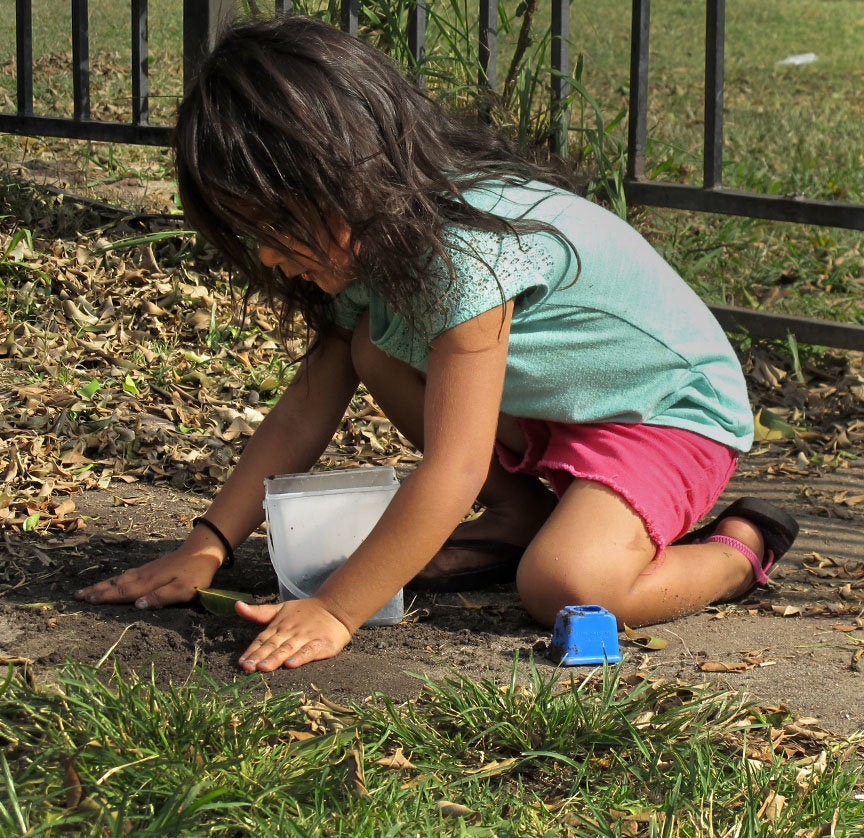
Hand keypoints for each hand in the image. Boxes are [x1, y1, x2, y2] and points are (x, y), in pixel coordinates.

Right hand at [74, 548, 220, 609]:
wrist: (204, 549)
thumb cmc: (196, 574)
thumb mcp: (184, 590)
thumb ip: (161, 598)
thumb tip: (137, 606)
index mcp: (149, 583)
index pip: (123, 593)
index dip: (105, 598)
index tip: (86, 601)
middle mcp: (144, 575)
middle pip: (117, 584)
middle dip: (97, 591)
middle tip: (77, 596)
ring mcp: (148, 569)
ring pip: (121, 578)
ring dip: (104, 584)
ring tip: (89, 590)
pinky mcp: (153, 566)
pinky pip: (129, 574)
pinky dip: (116, 578)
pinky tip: (114, 580)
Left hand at [236, 597, 351, 670]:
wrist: (335, 608)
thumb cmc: (305, 612)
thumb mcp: (281, 609)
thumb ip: (259, 612)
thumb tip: (237, 605)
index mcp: (279, 626)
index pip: (263, 639)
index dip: (252, 651)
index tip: (241, 663)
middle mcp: (290, 632)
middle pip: (273, 645)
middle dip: (260, 656)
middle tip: (248, 668)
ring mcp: (306, 637)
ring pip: (288, 649)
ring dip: (276, 658)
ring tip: (264, 667)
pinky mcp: (321, 644)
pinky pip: (309, 651)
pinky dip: (300, 657)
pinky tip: (291, 664)